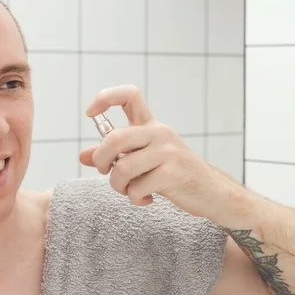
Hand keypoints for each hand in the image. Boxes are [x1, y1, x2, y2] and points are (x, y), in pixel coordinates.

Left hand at [79, 85, 239, 218]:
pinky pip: (138, 187)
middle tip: (106, 171)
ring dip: (118, 186)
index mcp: (151, 125)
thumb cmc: (172, 175)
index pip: (129, 95)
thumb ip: (114, 156)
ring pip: (123, 167)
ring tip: (129, 191)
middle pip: (115, 138)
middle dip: (101, 160)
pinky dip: (135, 198)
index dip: (105, 98)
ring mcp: (168, 152)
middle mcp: (160, 132)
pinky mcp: (174, 173)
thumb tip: (83, 155)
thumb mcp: (142, 161)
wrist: (210, 193)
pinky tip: (146, 199)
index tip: (90, 113)